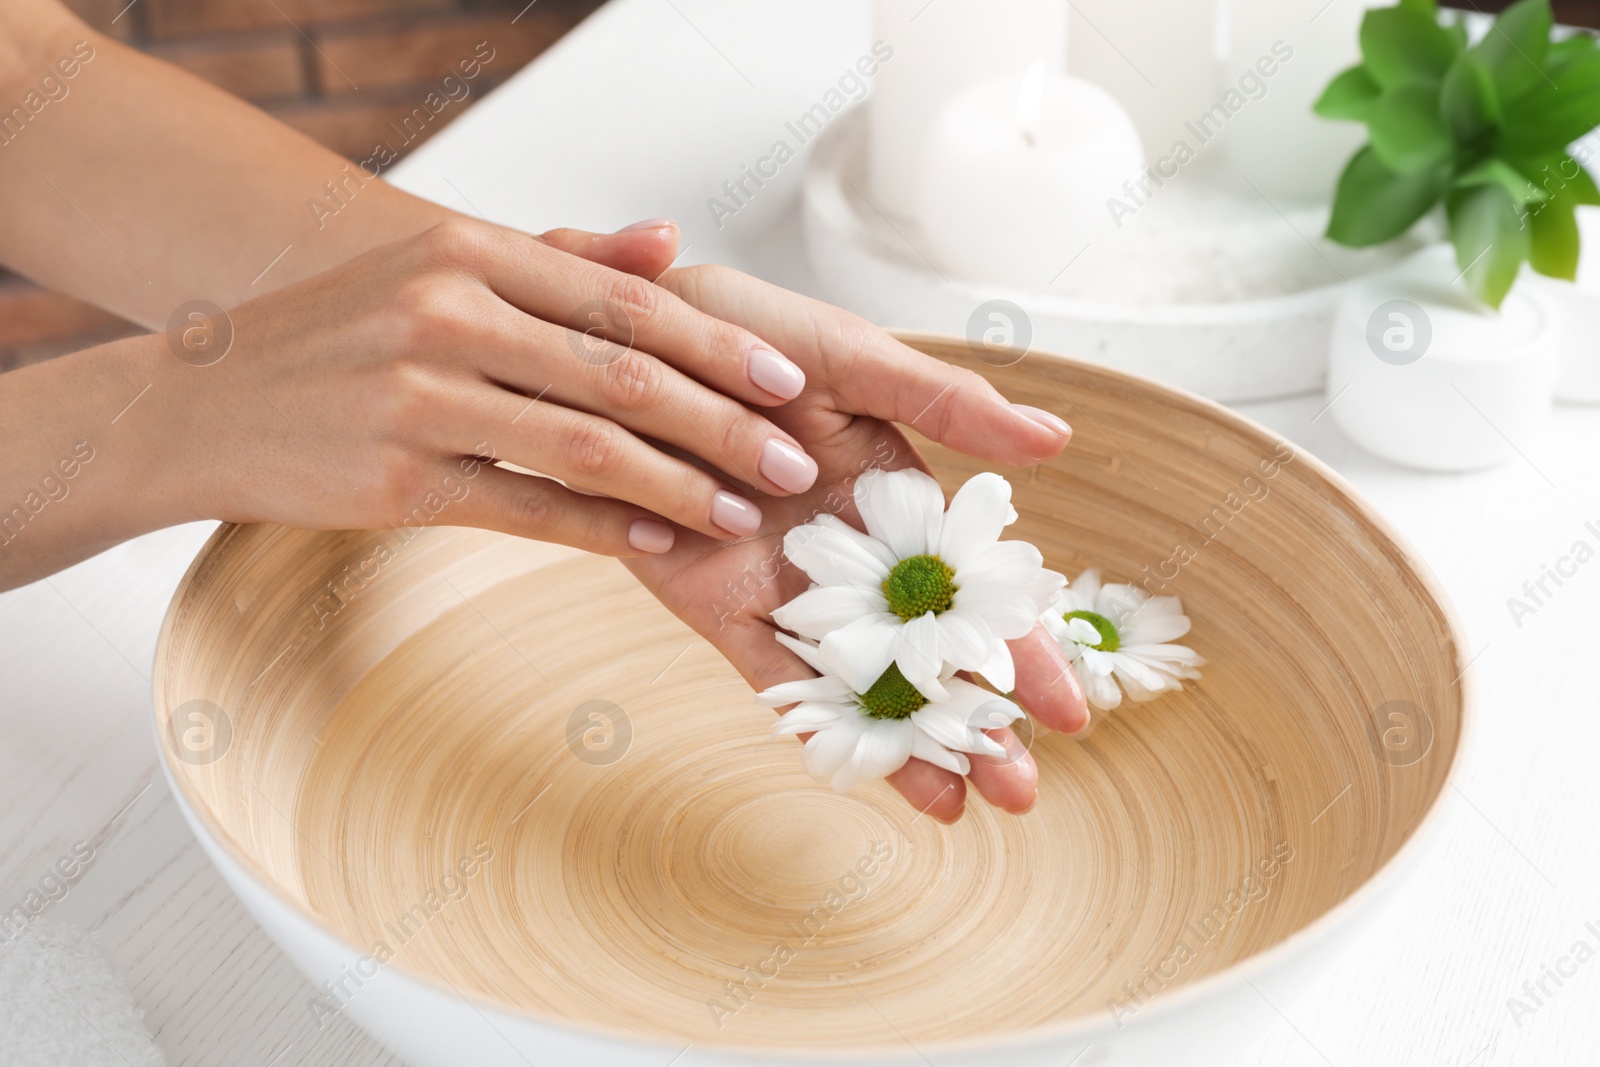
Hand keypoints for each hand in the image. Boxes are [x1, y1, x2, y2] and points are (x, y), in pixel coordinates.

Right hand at [145, 219, 824, 554]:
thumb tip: (671, 241)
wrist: (203, 400)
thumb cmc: (344, 334)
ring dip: (683, 486)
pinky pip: (529, 508)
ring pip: (588, 446)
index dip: (722, 346)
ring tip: (748, 513)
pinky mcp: (396, 481)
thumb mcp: (443, 270)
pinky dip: (606, 529)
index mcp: (470, 251)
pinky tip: (663, 543)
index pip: (628, 301)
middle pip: (624, 373)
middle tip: (798, 464)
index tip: (791, 384)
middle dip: (727, 424)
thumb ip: (562, 258)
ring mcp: (418, 398)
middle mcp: (447, 313)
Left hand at [542, 230, 1090, 821]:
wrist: (636, 342)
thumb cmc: (752, 335)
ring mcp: (790, 589)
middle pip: (928, 655)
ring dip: (908, 743)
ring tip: (962, 804)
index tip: (1070, 714)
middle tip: (1023, 791)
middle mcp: (854, 556)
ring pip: (860, 681)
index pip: (978, 593)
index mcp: (901, 501)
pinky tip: (863, 774)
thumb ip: (948, 403)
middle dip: (976, 724)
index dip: (1025, 653)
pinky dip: (816, 724)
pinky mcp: (720, 606)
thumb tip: (1055, 441)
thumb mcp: (858, 359)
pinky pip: (773, 675)